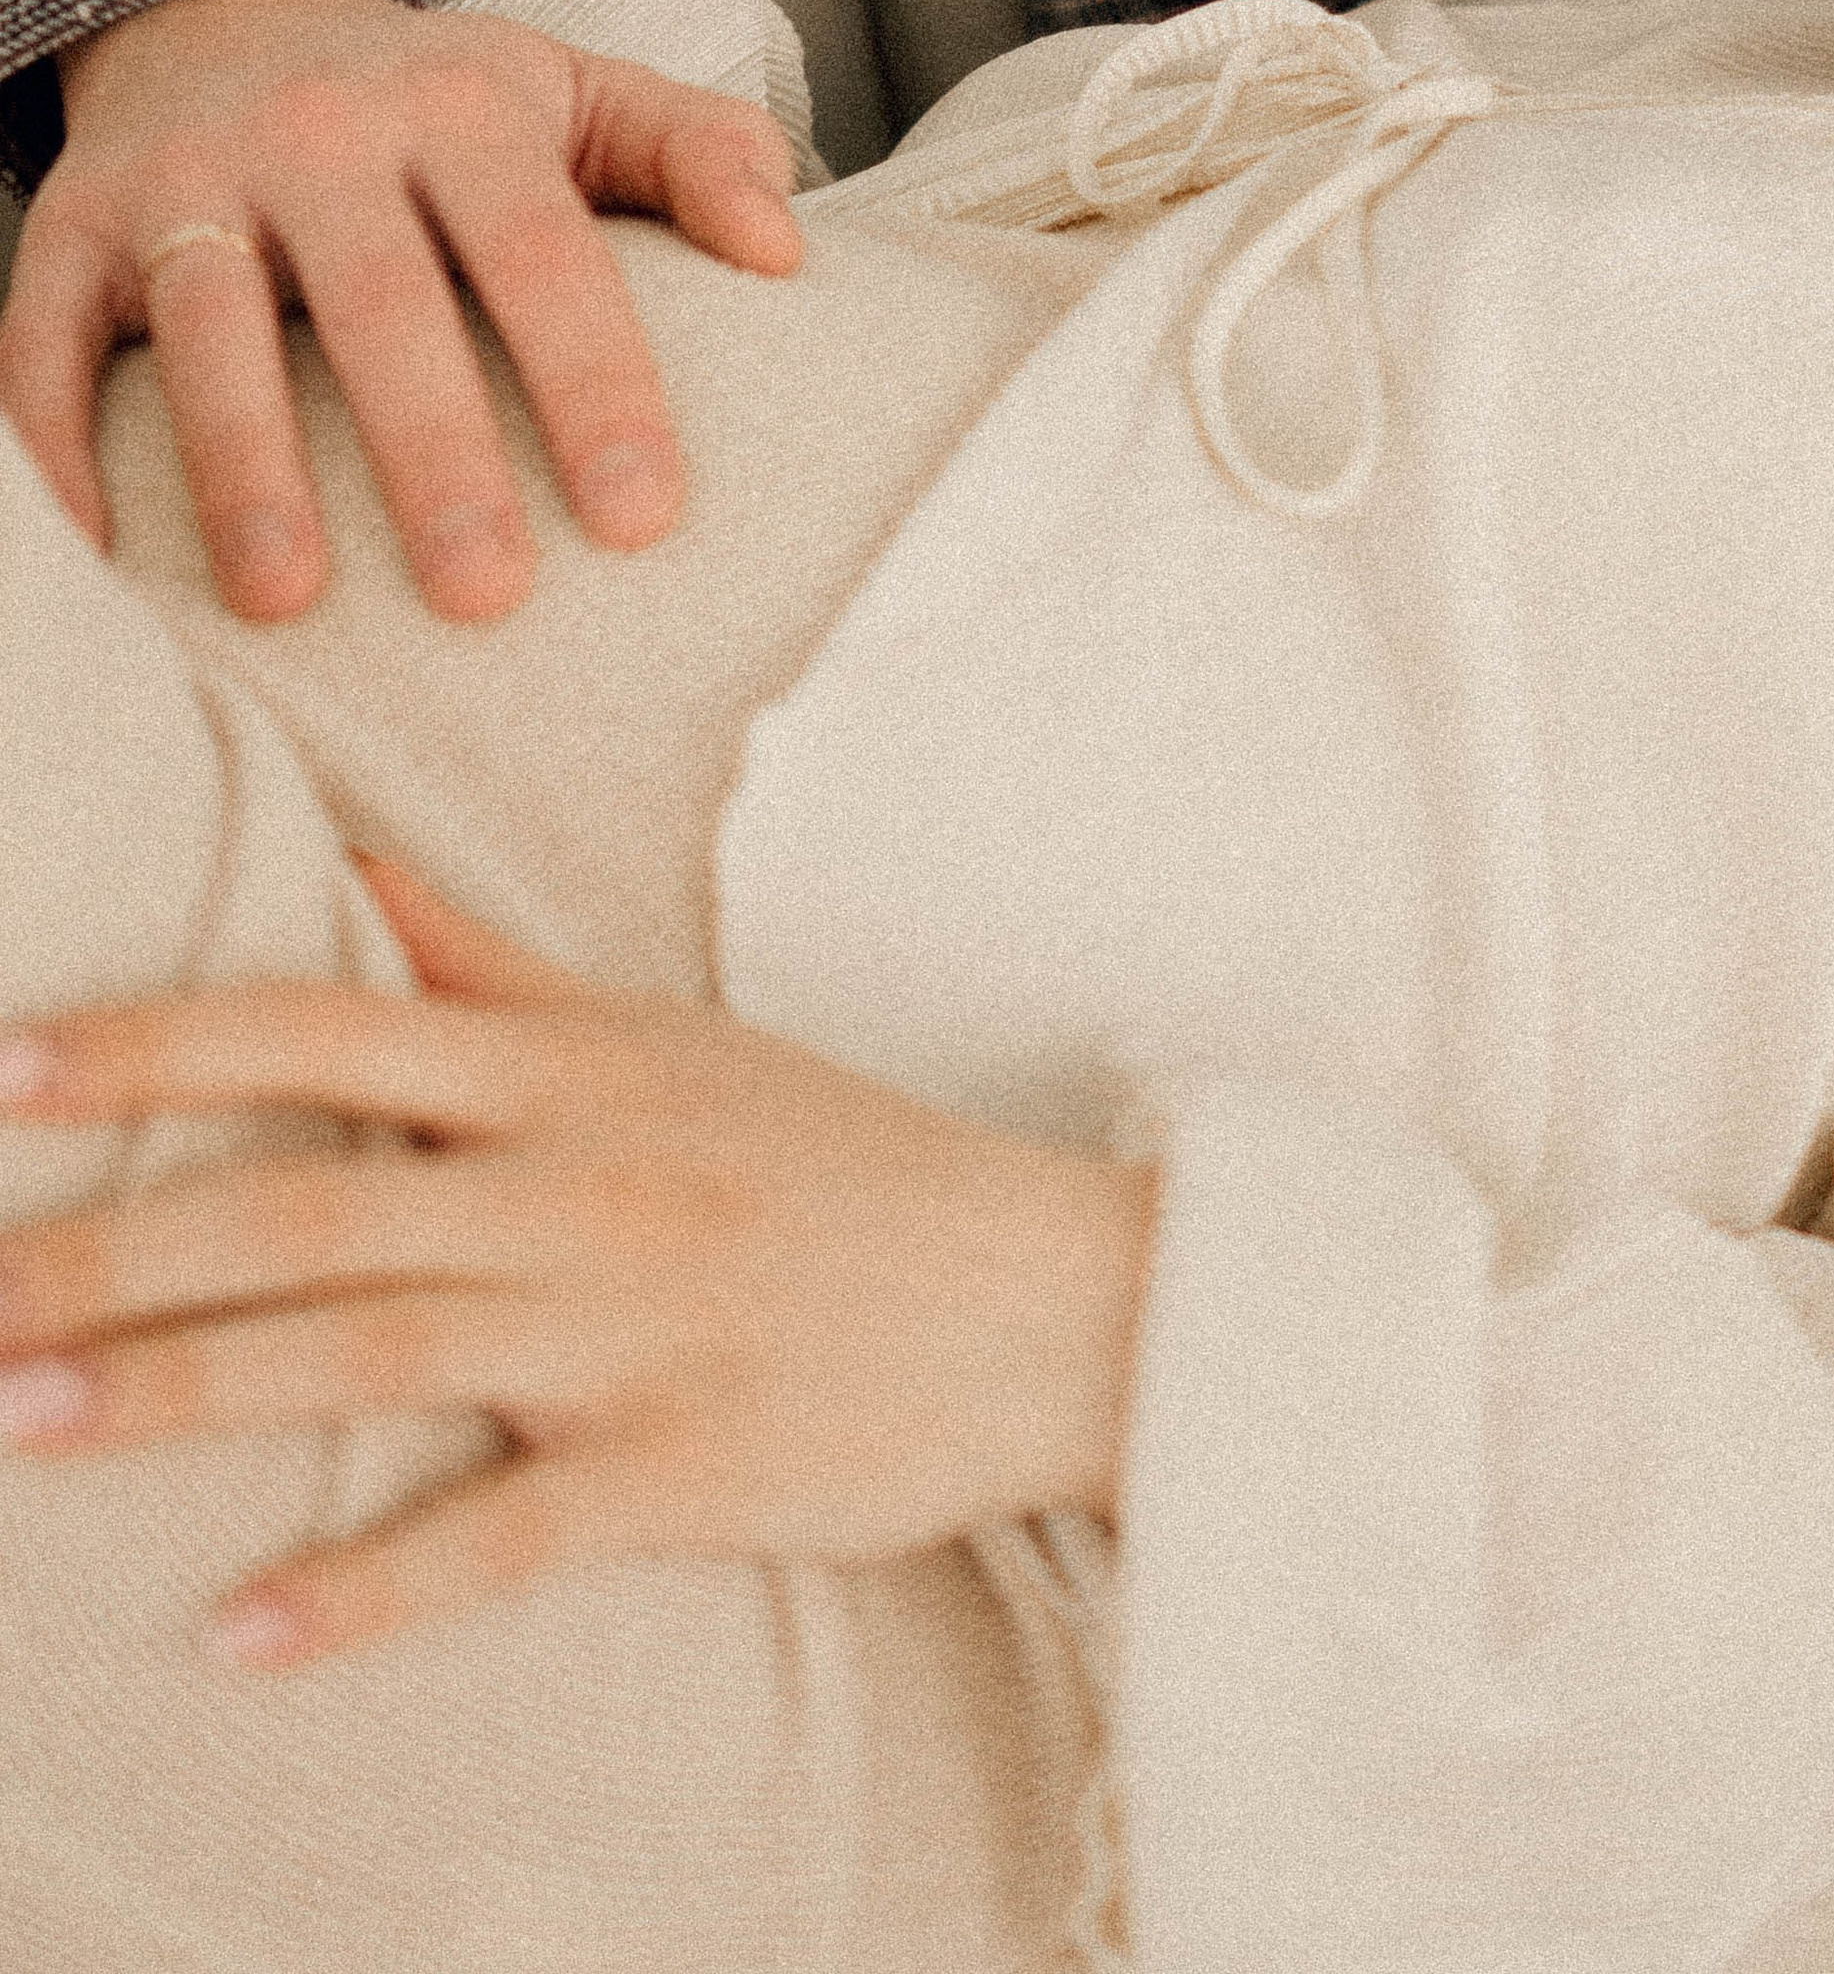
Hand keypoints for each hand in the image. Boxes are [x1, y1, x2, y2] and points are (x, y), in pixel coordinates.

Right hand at [0, 0, 803, 622]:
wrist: (229, 12)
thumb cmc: (435, 101)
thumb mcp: (580, 93)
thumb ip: (698, 154)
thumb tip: (790, 250)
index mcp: (460, 112)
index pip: (542, 254)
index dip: (594, 381)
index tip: (645, 517)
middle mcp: (317, 135)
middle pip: (380, 300)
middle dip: (432, 448)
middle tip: (488, 592)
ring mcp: (185, 179)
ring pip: (208, 323)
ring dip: (244, 463)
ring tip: (289, 601)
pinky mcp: (71, 223)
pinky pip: (41, 339)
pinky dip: (52, 445)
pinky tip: (96, 553)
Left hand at [0, 860, 1156, 1670]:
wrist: (1052, 1292)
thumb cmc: (839, 1158)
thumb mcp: (666, 1041)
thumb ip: (491, 971)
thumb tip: (349, 875)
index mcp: (567, 1071)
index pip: (320, 1032)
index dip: (149, 1047)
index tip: (2, 1069)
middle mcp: (578, 1183)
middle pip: (300, 1203)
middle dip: (99, 1252)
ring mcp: (629, 1327)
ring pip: (363, 1351)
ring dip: (173, 1393)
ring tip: (9, 1424)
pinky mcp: (686, 1468)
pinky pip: (499, 1537)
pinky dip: (364, 1591)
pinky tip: (236, 1636)